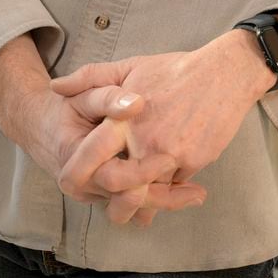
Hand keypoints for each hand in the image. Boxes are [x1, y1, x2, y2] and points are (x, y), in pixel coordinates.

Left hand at [50, 35, 270, 222]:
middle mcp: (145, 140)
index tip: (78, 181)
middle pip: (119, 187)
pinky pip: (174, 186)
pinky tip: (165, 192)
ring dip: (142, 202)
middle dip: (113, 202)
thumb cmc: (174, 70)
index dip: (82, 174)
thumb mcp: (130, 67)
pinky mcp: (193, 162)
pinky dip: (168, 190)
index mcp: (124, 118)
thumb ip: (90, 77)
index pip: (94, 157)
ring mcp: (171, 154)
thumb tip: (54, 86)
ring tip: (137, 209)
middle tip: (110, 206)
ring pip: (148, 193)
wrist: (223, 74)